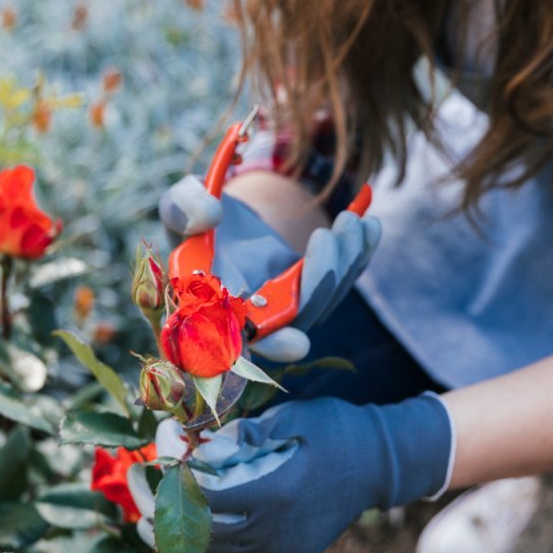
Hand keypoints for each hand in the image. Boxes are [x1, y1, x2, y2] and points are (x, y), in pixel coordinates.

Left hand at [141, 395, 452, 552]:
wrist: (382, 463)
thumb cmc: (336, 429)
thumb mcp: (291, 418)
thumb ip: (246, 433)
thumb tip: (204, 446)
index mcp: (277, 492)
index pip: (210, 501)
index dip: (179, 488)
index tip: (159, 471)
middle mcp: (280, 530)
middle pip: (208, 538)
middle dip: (171, 524)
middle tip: (141, 513)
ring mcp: (288, 550)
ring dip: (187, 543)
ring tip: (155, 528)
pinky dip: (215, 552)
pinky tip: (194, 537)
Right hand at [159, 176, 381, 362]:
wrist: (225, 215)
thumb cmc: (197, 218)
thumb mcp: (182, 205)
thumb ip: (183, 208)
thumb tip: (209, 215)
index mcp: (215, 309)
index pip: (242, 340)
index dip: (269, 347)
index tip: (296, 342)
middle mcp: (254, 319)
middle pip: (296, 319)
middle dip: (319, 283)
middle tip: (326, 236)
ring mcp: (287, 308)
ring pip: (325, 300)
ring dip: (344, 262)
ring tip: (352, 220)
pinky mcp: (312, 292)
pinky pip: (341, 282)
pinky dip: (359, 254)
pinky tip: (369, 225)